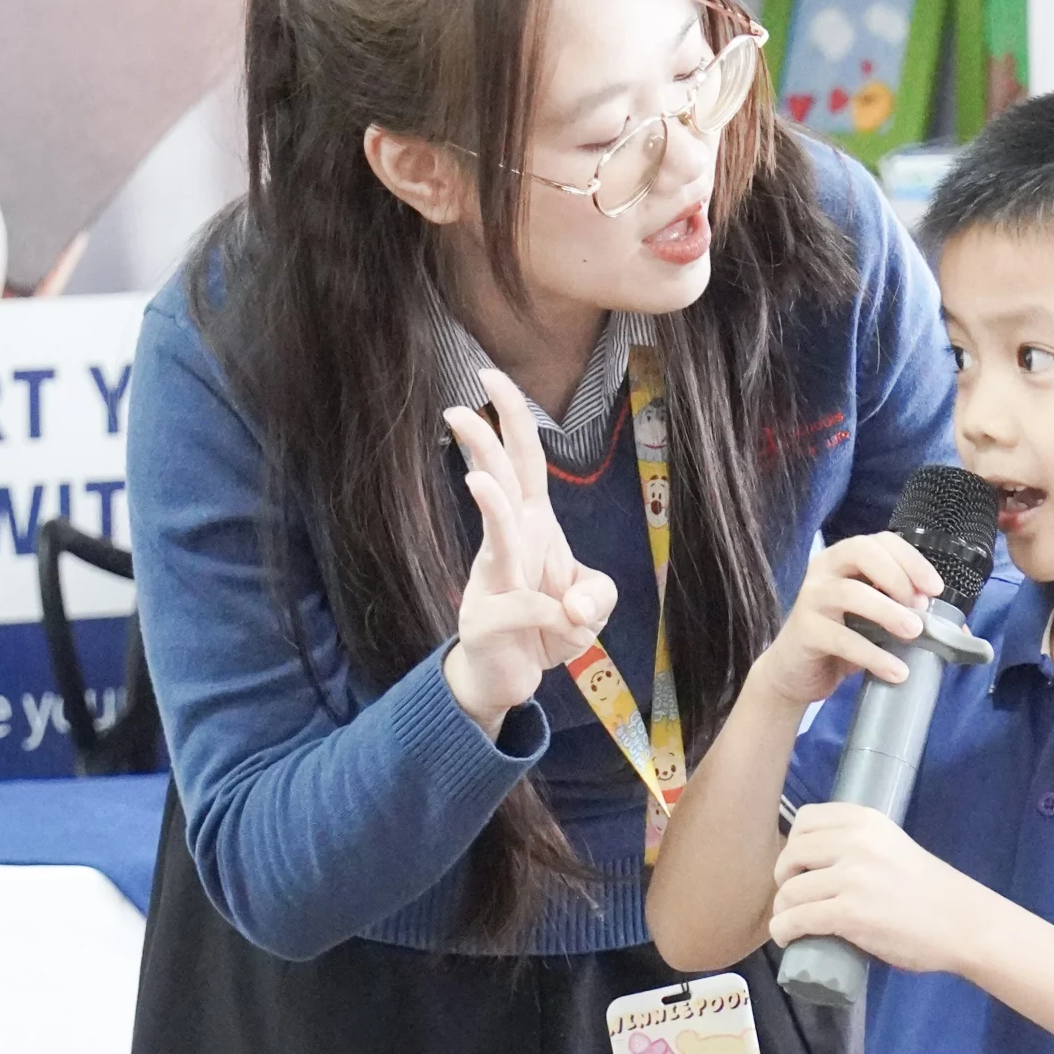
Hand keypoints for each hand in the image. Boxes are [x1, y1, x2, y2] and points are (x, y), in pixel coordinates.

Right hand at [442, 368, 616, 738]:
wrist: (511, 678)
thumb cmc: (549, 626)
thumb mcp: (591, 607)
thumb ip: (597, 595)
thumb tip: (575, 607)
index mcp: (534, 524)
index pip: (525, 460)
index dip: (512, 417)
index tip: (490, 375)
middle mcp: (509, 543)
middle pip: (500, 482)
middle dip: (481, 444)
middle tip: (456, 408)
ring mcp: (492, 578)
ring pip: (497, 535)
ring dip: (492, 509)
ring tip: (477, 481)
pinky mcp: (487, 619)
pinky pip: (528, 608)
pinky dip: (556, 619)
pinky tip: (566, 628)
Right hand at [752, 532, 943, 712]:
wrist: (795, 672)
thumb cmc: (840, 638)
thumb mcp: (876, 623)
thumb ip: (909, 617)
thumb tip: (959, 631)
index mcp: (845, 559)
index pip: (881, 542)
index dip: (912, 560)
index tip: (935, 588)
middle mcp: (825, 570)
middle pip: (861, 552)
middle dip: (898, 576)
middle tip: (920, 606)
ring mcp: (811, 598)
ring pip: (850, 592)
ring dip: (888, 611)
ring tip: (914, 632)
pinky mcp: (805, 631)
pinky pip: (841, 638)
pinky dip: (873, 655)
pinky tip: (896, 670)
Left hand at [771, 802, 994, 973]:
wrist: (962, 923)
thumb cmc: (930, 890)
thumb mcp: (893, 846)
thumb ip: (861, 845)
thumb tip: (818, 860)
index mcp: (867, 821)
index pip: (807, 818)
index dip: (794, 843)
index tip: (799, 865)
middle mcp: (856, 841)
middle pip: (792, 852)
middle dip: (784, 877)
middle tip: (793, 896)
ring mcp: (852, 877)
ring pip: (791, 889)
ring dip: (782, 909)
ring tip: (789, 921)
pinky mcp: (850, 913)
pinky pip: (798, 918)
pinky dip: (784, 929)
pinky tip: (786, 937)